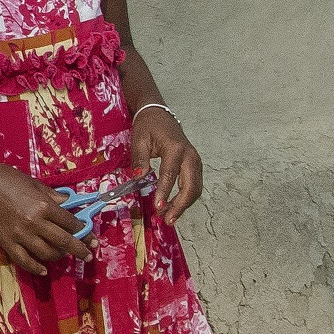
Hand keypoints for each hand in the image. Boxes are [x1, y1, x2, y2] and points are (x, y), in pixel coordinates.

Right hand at [0, 161, 86, 274]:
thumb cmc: (12, 180)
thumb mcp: (38, 186)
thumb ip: (56, 199)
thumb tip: (73, 206)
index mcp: (44, 206)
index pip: (71, 223)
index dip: (84, 232)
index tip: (92, 238)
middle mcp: (35, 223)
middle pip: (63, 241)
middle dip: (80, 250)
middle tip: (88, 255)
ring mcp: (20, 235)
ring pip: (46, 253)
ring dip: (59, 256)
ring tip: (62, 254)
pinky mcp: (7, 242)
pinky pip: (24, 260)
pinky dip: (35, 268)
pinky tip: (43, 270)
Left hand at [130, 105, 202, 222]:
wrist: (159, 115)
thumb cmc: (148, 126)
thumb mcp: (139, 139)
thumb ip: (139, 159)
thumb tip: (139, 178)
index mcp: (175, 148)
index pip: (171, 174)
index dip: (165, 192)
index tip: (158, 207)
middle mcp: (190, 156)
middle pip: (191, 186)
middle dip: (180, 205)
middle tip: (166, 219)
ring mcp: (195, 161)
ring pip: (195, 188)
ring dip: (183, 204)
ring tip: (168, 217)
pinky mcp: (194, 166)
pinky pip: (193, 185)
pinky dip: (185, 198)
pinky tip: (173, 207)